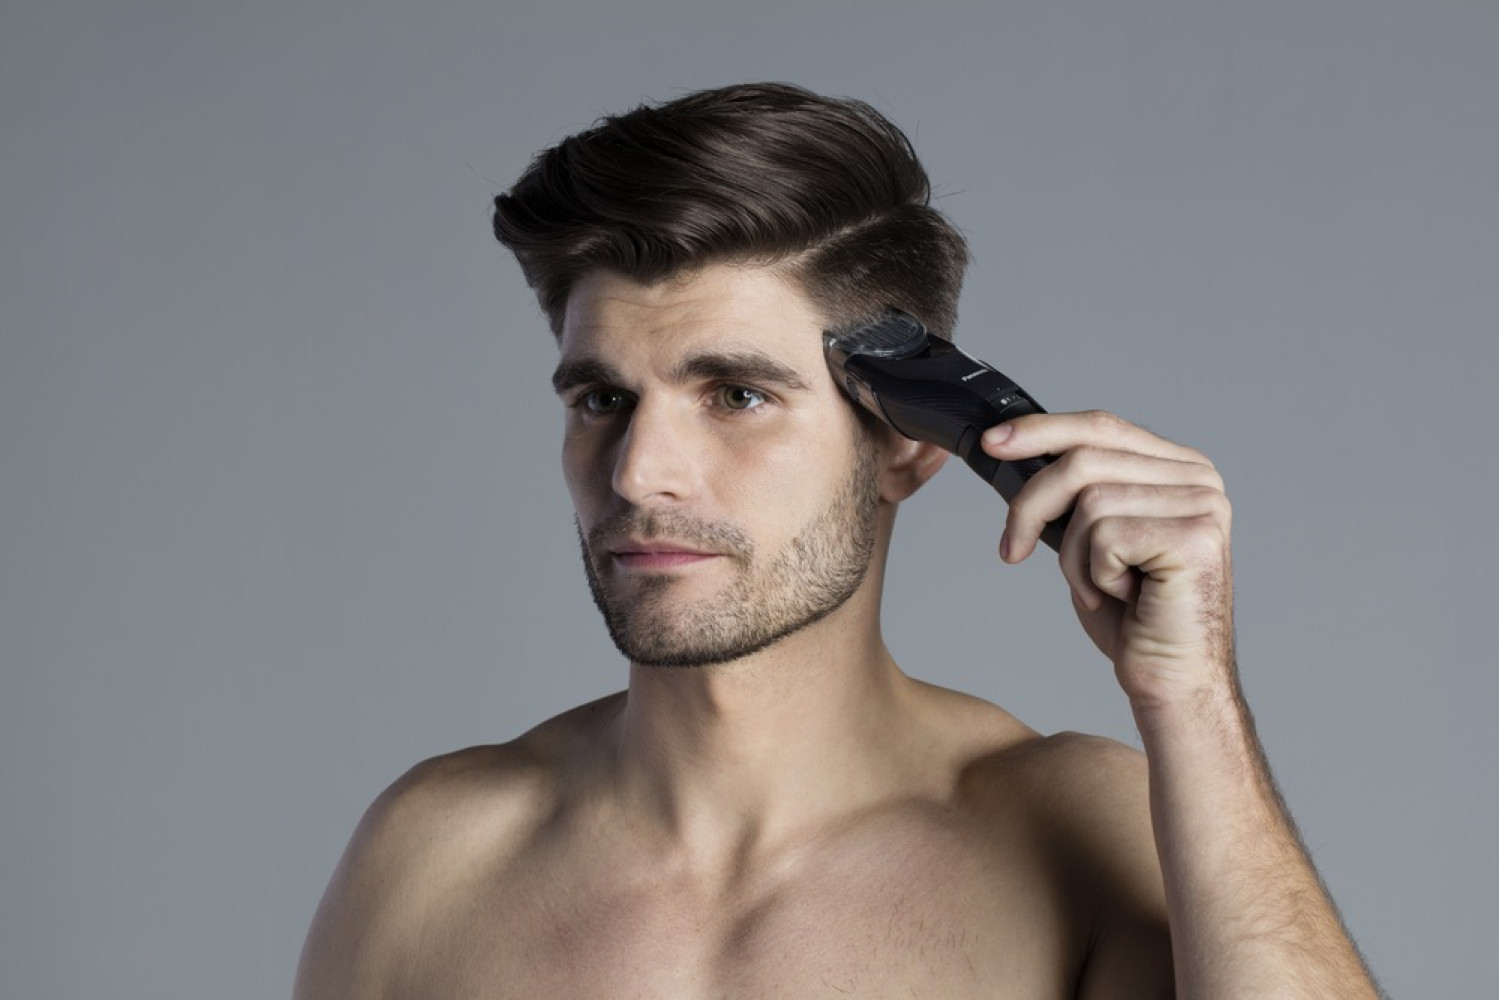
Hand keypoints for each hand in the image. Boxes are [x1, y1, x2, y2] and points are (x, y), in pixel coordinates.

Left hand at [981, 410, 1234, 712]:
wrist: (1172, 684)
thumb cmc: (1134, 620)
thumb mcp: (1093, 541)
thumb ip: (1077, 495)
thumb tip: (1017, 455)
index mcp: (1178, 469)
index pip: (1100, 426)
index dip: (1042, 431)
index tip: (992, 443)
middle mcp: (1199, 478)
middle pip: (1085, 458)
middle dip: (1031, 504)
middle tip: (1012, 547)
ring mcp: (1203, 505)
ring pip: (1089, 499)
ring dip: (1073, 556)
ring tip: (1099, 588)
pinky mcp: (1195, 537)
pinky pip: (1104, 535)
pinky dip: (1094, 575)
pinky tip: (1124, 597)